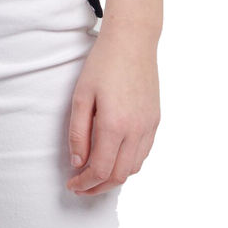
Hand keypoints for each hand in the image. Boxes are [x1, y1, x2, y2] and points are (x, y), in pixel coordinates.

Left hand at [66, 22, 160, 194]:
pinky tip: (114, 156)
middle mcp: (136, 130)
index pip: (101, 170)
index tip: (72, 184)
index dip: (85, 183)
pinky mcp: (155, 120)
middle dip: (98, 187)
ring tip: (95, 174)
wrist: (132, 40)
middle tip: (81, 186)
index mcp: (114, 124)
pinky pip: (144, 152)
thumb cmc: (103, 63)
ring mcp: (149, 126)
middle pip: (119, 175)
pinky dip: (128, 162)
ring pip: (134, 167)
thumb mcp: (81, 95)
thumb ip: (78, 132)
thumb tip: (78, 162)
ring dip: (114, 177)